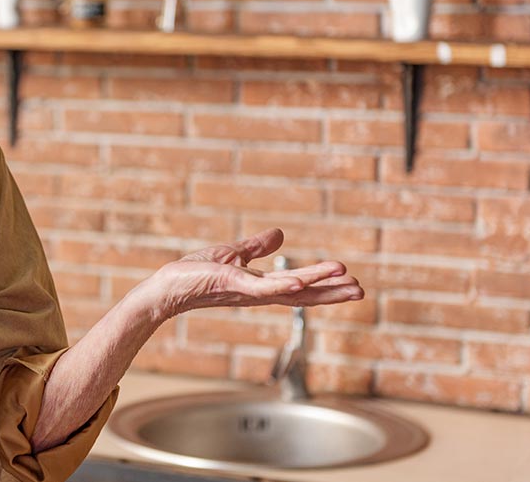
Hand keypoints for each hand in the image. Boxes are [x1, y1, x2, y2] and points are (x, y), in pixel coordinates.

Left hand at [145, 228, 362, 322]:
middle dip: (332, 293)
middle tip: (361, 291)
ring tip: (346, 280)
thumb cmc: (195, 274)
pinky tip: (301, 281)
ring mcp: (248, 291)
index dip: (325, 286)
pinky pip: (263, 287)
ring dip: (318, 285)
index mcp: (262, 286)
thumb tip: (280, 235)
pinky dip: (284, 284)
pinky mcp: (234, 285)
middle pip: (303, 294)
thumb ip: (257, 247)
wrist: (168, 287)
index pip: (300, 288)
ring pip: (291, 290)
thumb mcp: (233, 255)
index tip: (350, 282)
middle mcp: (260, 293)